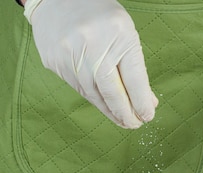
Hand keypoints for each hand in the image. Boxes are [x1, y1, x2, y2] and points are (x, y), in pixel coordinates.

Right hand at [24, 0, 157, 128]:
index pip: (133, 77)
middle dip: (125, 113)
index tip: (147, 117)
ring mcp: (70, 54)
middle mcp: (93, 44)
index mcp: (118, 33)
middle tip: (134, 124)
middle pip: (112, 91)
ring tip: (121, 119)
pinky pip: (78, 88)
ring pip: (93, 93)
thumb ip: (135, 67)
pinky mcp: (55, 61)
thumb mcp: (124, 33)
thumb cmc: (99, 17)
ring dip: (109, 110)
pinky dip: (93, 98)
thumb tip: (146, 102)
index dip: (141, 102)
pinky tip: (102, 103)